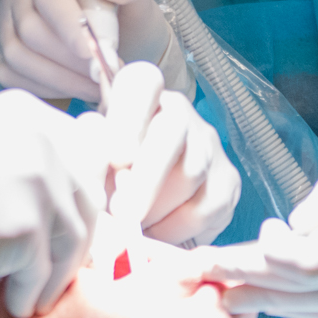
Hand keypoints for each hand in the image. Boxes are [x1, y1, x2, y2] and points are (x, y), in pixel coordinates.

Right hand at [0, 0, 171, 101]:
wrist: (120, 41)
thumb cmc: (125, 14)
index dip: (68, 27)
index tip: (92, 54)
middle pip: (31, 30)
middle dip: (70, 60)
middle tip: (102, 74)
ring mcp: (4, 24)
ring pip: (18, 56)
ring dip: (60, 78)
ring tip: (94, 85)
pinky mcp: (1, 54)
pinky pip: (13, 77)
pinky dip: (47, 88)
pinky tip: (75, 88)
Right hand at [0, 90, 104, 317]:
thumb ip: (27, 160)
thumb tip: (83, 199)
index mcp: (28, 113)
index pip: (87, 154)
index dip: (84, 197)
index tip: (76, 231)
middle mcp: (40, 137)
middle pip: (87, 198)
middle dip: (77, 242)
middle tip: (57, 273)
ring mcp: (37, 178)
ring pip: (74, 239)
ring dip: (56, 275)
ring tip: (33, 296)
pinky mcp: (25, 224)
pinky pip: (44, 271)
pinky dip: (32, 293)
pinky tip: (15, 305)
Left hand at [79, 63, 239, 246]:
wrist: (145, 202)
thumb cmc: (109, 173)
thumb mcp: (92, 159)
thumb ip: (90, 158)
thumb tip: (95, 166)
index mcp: (141, 96)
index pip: (143, 84)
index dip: (130, 118)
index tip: (116, 158)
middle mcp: (179, 113)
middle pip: (172, 134)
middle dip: (146, 178)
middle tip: (122, 212)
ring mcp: (209, 145)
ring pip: (190, 175)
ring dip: (156, 209)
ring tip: (131, 229)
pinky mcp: (227, 181)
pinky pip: (205, 208)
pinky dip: (177, 229)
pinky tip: (155, 234)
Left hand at [195, 165, 317, 317]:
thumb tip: (291, 228)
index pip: (301, 261)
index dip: (257, 258)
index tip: (232, 246)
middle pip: (295, 291)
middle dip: (243, 281)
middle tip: (198, 272)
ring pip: (311, 311)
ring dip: (263, 300)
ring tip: (220, 288)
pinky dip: (300, 306)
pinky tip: (272, 296)